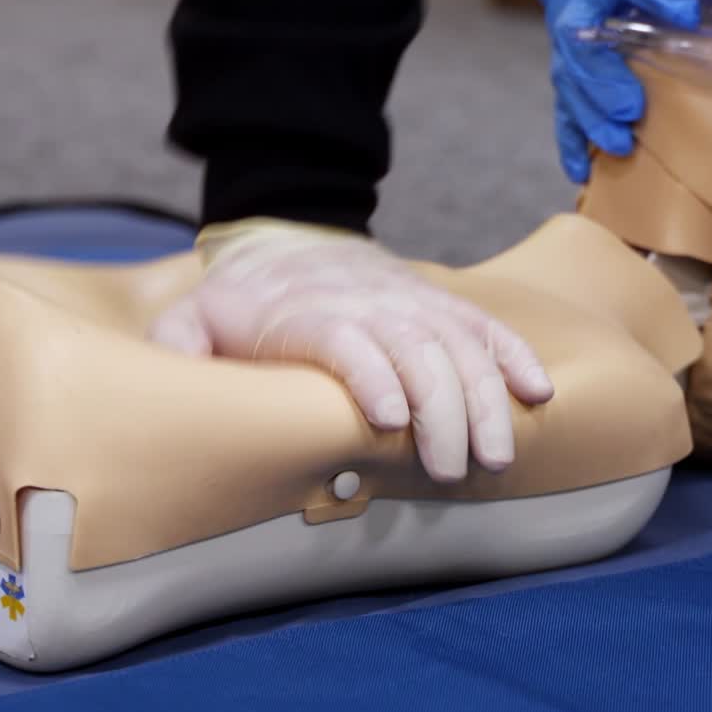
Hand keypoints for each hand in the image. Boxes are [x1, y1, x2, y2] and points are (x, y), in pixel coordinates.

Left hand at [149, 218, 554, 481]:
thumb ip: (181, 349)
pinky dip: (513, 357)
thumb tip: (173, 390)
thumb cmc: (243, 302)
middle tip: (454, 471)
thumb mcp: (193, 320)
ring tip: (500, 453)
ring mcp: (412, 302)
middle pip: (417, 349)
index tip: (392, 423)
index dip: (372, 377)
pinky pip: (484, 327)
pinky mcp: (439, 305)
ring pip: (460, 344)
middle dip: (444, 411)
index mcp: (311, 313)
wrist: (290, 240)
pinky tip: (537, 393)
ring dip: (487, 398)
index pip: (348, 340)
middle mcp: (371, 304)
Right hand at [529, 0, 711, 181]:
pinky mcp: (566, 73)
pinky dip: (571, 141)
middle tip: (634, 107)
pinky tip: (582, 170)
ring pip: (571, 82)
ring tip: (618, 144)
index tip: (686, 12)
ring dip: (593, 116)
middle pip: (586, 43)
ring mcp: (572, 46)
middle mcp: (588, 9)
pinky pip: (562, 110)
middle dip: (607, 79)